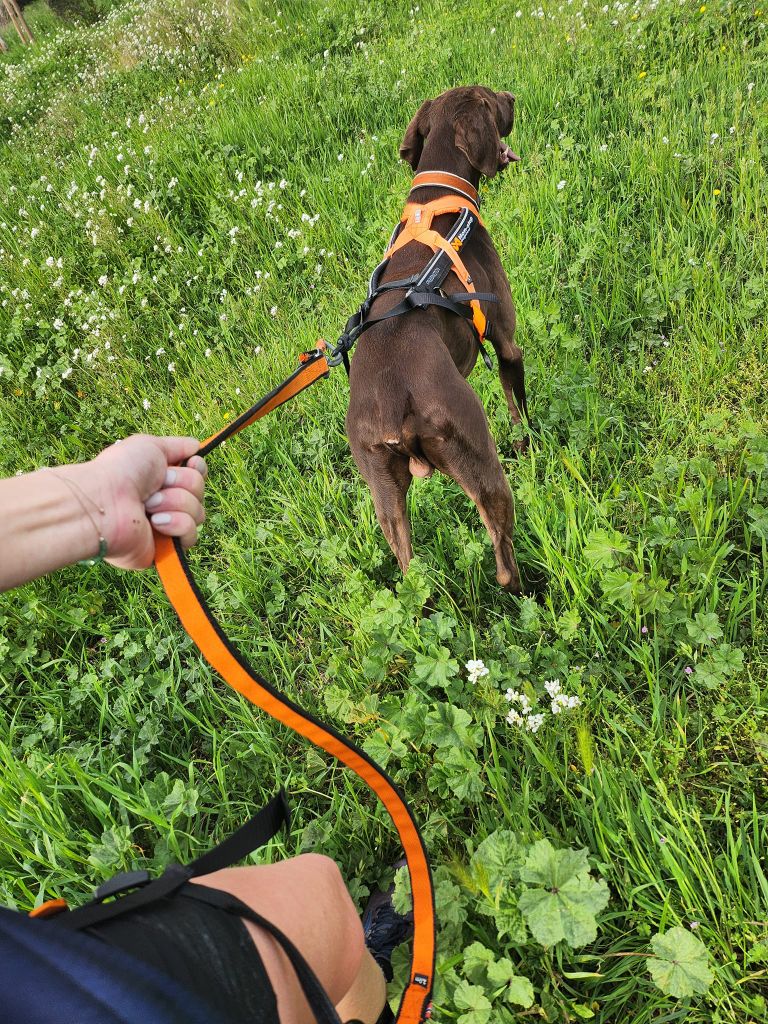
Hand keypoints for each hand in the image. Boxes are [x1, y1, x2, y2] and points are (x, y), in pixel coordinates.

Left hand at [89, 435, 206, 569]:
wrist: (104, 503)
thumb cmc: (121, 472)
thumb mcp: (150, 446)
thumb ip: (178, 446)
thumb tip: (196, 447)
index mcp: (160, 479)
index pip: (196, 475)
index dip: (197, 469)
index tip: (190, 463)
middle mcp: (165, 502)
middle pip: (199, 492)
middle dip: (182, 484)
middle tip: (154, 488)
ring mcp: (166, 526)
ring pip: (198, 513)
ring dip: (176, 503)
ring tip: (149, 506)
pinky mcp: (166, 549)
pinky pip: (191, 536)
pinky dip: (177, 524)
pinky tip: (156, 522)